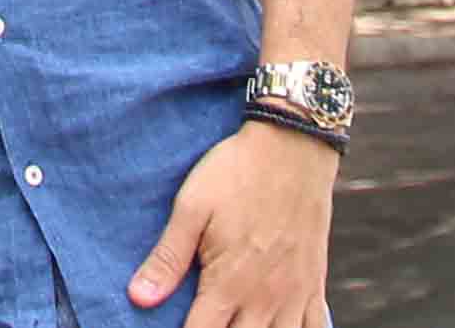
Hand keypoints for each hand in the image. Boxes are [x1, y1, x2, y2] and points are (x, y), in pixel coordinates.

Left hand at [129, 119, 335, 323]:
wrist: (293, 145)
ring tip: (238, 323)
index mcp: (228, 284)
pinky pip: (315, 327)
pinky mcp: (314, 282)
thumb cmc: (236, 172)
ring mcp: (294, 293)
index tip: (173, 327)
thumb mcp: (192, 208)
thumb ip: (167, 258)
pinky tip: (279, 325)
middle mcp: (264, 298)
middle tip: (208, 319)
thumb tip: (138, 298)